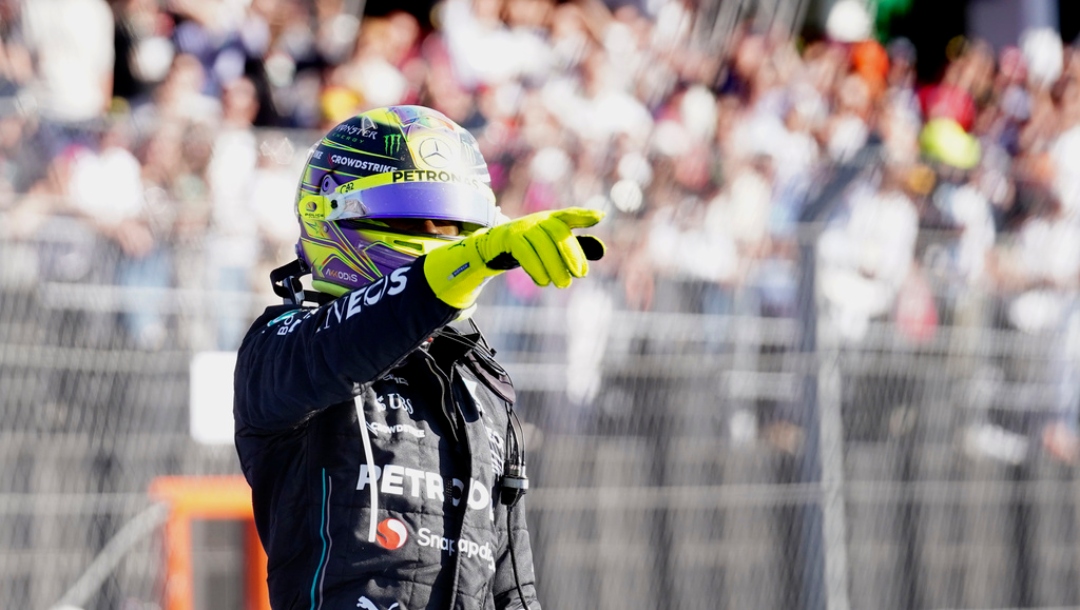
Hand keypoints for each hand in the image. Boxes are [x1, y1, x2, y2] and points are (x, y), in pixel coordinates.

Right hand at [424, 207, 605, 308]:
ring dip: (554, 266)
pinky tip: (542, 282)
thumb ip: (575, 248)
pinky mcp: (510, 239)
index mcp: (551, 219)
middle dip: (571, 253)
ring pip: (542, 245)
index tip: (600, 216)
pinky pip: (525, 253)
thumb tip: (602, 250)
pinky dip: (535, 269)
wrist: (494, 247)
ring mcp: (523, 227)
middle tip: (580, 275)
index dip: (584, 215)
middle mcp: (538, 220)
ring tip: (562, 284)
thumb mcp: (551, 247)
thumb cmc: (530, 248)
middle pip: (558, 233)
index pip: (569, 215)